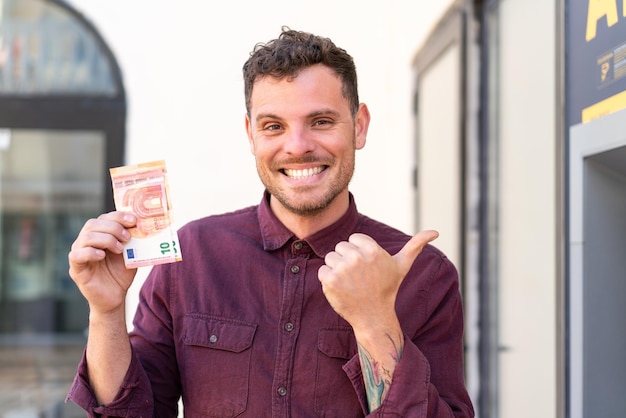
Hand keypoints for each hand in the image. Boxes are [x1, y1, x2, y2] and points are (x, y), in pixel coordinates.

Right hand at [68, 211, 137, 315]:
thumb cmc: (121, 274)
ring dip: (106, 239)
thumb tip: (142, 225)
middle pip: (93, 224)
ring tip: (119, 249)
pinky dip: (90, 252)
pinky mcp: (76, 269)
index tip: (134, 220)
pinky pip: (76, 255)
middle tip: (128, 237)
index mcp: (98, 235)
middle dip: (113, 227)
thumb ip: (132, 240)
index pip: (104, 218)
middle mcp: (85, 242)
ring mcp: (78, 254)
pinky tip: (102, 256)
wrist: (115, 297)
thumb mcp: (130, 253)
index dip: (118, 216)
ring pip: (86, 237)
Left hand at [318, 230, 438, 330]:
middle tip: (359, 276)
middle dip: (348, 259)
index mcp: (372, 249)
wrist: (373, 316)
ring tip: (351, 282)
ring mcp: (342, 269)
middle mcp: (357, 257)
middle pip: (341, 246)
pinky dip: (328, 280)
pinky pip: (322, 270)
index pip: (354, 238)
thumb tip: (435, 232)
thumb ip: (416, 245)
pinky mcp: (329, 280)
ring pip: (330, 257)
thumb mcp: (402, 265)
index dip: (359, 251)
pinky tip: (342, 288)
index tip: (368, 267)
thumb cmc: (387, 289)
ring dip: (337, 269)